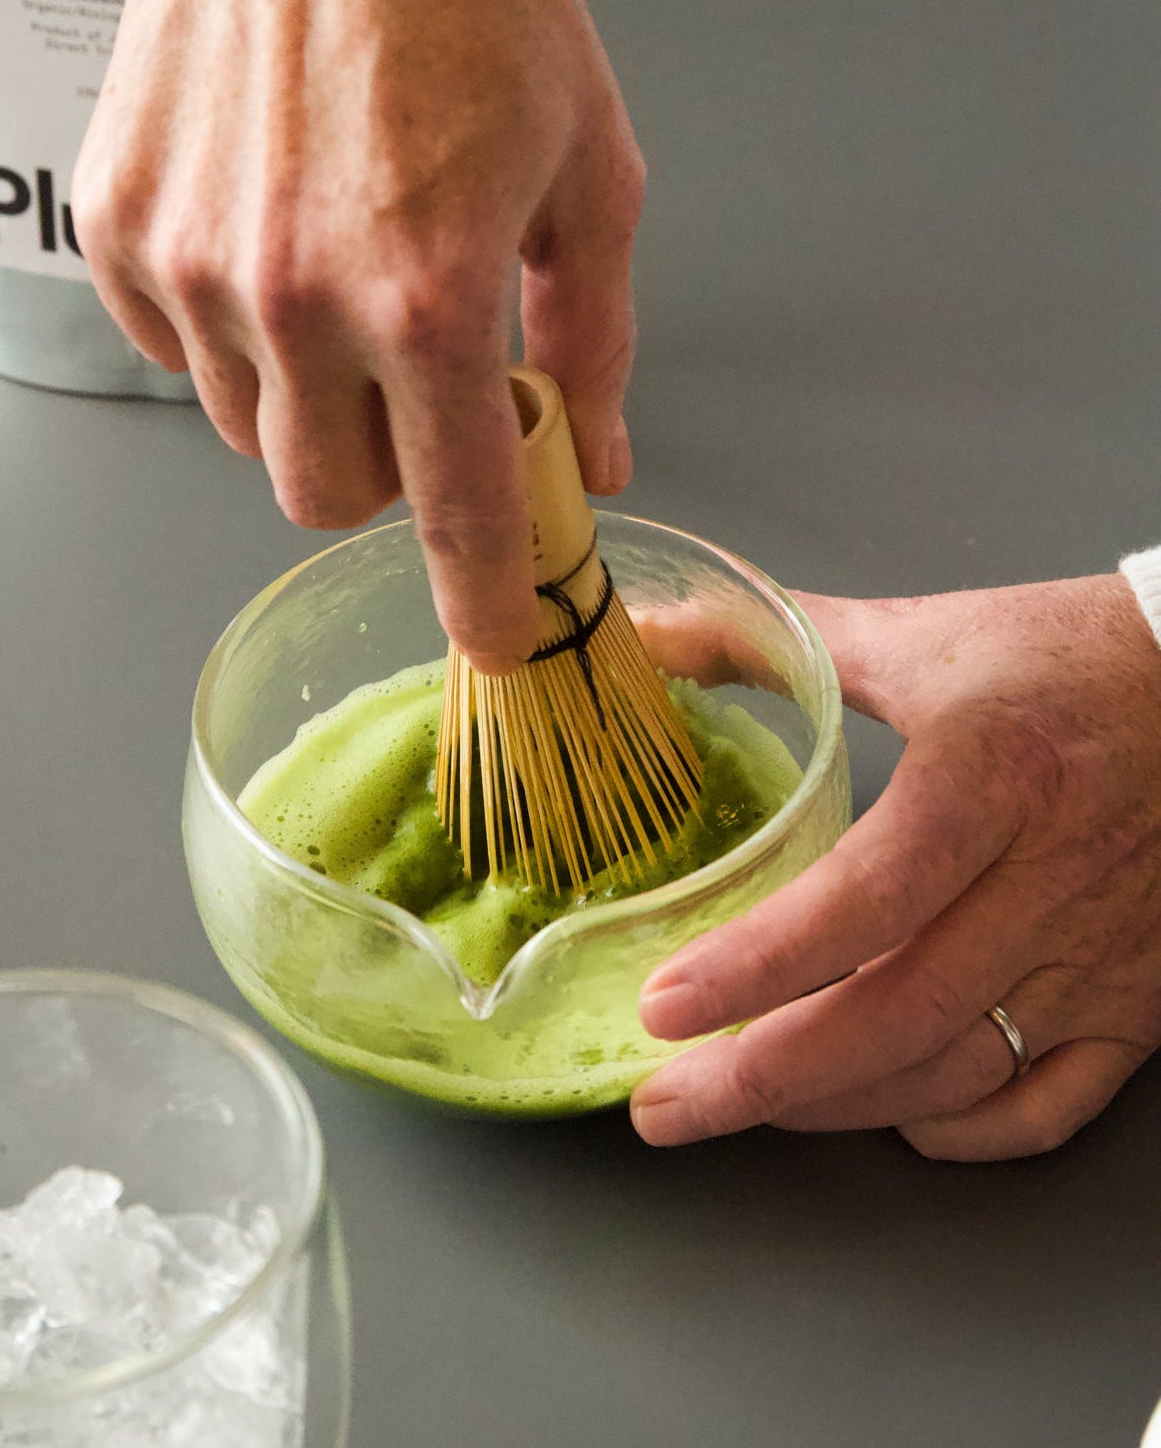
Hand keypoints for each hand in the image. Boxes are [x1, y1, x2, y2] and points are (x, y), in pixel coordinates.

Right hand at [73, 0, 642, 672]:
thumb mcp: (591, 171)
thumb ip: (593, 337)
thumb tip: (592, 451)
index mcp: (430, 292)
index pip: (456, 508)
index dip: (478, 593)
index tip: (489, 639)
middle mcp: (296, 298)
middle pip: (323, 495)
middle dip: (381, 471)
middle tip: (414, 385)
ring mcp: (192, 265)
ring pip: (243, 426)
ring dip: (299, 391)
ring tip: (337, 272)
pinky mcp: (120, 224)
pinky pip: (168, 346)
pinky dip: (221, 324)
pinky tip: (267, 229)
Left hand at [630, 575, 1160, 1160]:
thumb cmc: (1068, 658)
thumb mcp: (916, 636)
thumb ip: (771, 636)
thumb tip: (648, 634)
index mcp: (990, 779)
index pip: (865, 898)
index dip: (757, 965)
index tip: (664, 1005)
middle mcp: (1050, 881)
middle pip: (898, 1015)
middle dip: (763, 1079)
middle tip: (665, 1103)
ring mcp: (1100, 956)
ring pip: (957, 1072)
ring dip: (836, 1107)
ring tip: (738, 1104)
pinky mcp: (1138, 1002)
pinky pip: (1048, 1104)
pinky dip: (960, 1126)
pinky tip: (890, 1116)